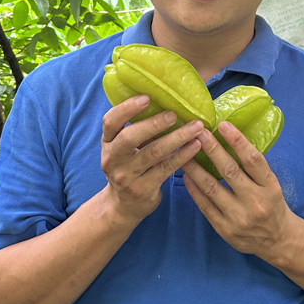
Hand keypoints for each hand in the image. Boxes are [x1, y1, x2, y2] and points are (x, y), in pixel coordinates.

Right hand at [101, 95, 202, 223]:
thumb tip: (164, 99)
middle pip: (130, 138)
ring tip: (196, 127)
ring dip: (177, 137)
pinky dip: (183, 155)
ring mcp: (127, 176)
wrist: (123, 205)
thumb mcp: (123, 148)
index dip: (127, 108)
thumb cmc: (129, 166)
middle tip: (174, 114)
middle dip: (154, 123)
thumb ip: (135, 128)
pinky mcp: (143, 189)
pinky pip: (166, 168)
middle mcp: (113, 159)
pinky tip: (196, 145)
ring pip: (154, 153)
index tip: (146, 97)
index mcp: (107, 142)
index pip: (110, 121)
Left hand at [182, 121, 291, 258]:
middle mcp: (255, 202)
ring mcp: (239, 218)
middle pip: (230, 171)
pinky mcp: (224, 229)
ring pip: (211, 188)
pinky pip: (204, 205)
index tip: (223, 125)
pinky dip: (193, 189)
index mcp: (270, 187)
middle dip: (212, 149)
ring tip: (184, 152)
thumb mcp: (271, 184)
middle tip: (198, 132)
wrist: (277, 240)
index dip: (238, 141)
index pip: (253, 160)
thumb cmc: (272, 204)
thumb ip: (253, 167)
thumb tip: (228, 139)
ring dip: (195, 168)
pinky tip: (186, 176)